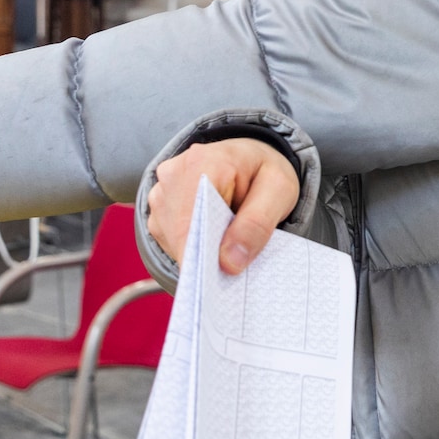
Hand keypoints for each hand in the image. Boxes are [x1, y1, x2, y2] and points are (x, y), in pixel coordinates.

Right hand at [147, 138, 300, 276]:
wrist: (248, 158)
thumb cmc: (264, 172)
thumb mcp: (279, 191)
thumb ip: (257, 224)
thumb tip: (229, 263)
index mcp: (203, 163)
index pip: (192, 221)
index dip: (203, 256)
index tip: (220, 280)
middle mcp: (173, 175)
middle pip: (180, 234)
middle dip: (206, 257)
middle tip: (234, 268)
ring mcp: (161, 192)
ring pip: (174, 240)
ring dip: (200, 251)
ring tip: (229, 243)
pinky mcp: (158, 209)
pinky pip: (171, 240)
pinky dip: (193, 247)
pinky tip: (215, 238)